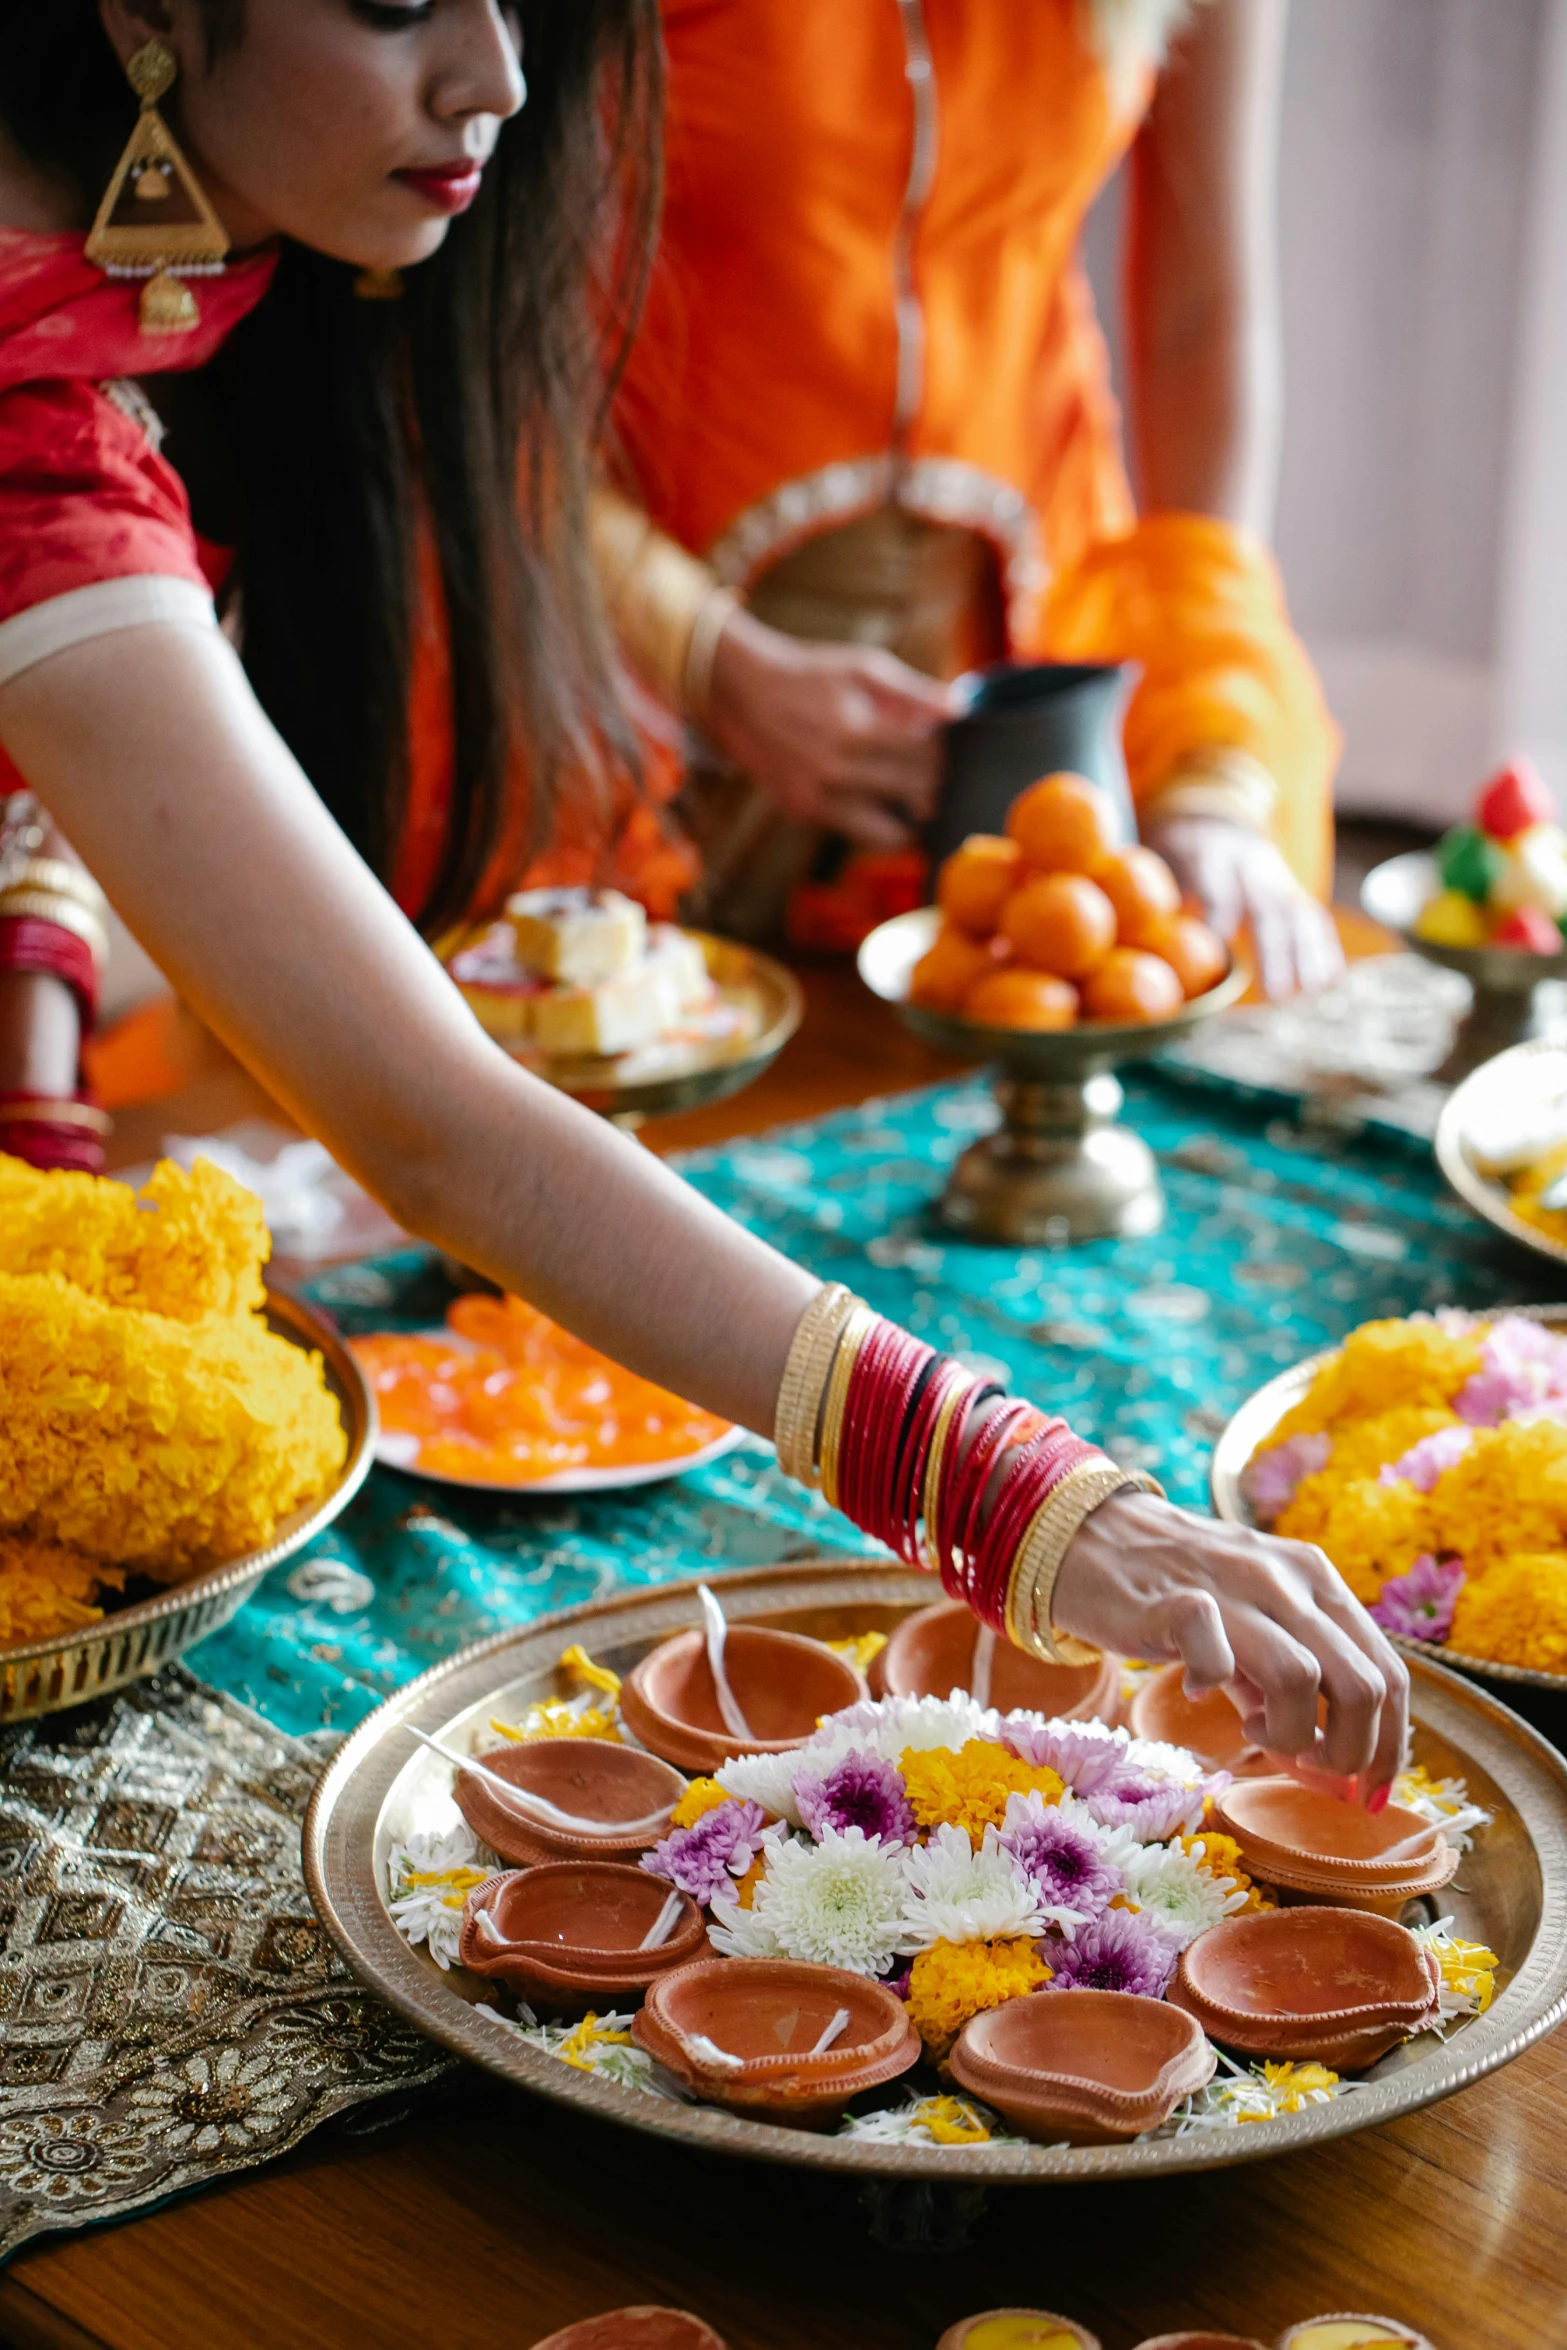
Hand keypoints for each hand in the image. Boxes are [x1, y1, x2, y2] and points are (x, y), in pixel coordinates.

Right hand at [705, 608, 954, 846]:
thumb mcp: (863, 668)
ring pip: (893, 832)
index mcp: (856, 729)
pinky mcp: (805, 811)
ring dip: (911, 815)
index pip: (928, 755)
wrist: (742, 694)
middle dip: (935, 782)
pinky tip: (882, 799)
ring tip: (915, 793)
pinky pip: (861, 835)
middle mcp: (837, 771)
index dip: (948, 751)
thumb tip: (962, 710)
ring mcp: (818, 798)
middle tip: (936, 770)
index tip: (948, 745)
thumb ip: (915, 692)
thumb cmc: (810, 676)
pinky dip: (880, 822)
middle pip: (916, 793)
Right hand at [1052, 1490, 1408, 1800]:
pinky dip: (1214, 1688)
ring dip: (1290, 1734)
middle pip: (1363, 1684)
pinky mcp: (1175, 1600)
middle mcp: (1287, 1577)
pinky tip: (1198, 1691)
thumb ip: (1290, 1688)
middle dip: (1351, 1754)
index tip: (1369, 1791)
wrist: (1089, 1535)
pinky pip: (1215, 1658)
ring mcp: (1233, 1584)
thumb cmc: (1176, 1588)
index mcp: (1317, 1579)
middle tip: (1312, 1770)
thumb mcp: (1251, 1625)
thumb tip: (1329, 1772)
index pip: (1389, 1673)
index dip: (1391, 1745)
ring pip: (1303, 1678)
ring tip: (1256, 1734)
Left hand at [1144, 812, 1344, 999]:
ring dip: (1308, 953)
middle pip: (1266, 907)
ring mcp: (1274, 877)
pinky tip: (1330, 981)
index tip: (1218, 950)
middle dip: (1274, 951)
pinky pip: (1311, 916)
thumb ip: (1155, 888)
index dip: (1219, 915)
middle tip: (1276, 995)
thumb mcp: (1157, 857)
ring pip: (1296, 912)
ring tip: (1314, 991)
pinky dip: (1324, 947)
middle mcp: (1248, 865)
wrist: (1214, 817)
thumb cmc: (1176, 851)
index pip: (1217, 885)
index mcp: (1208, 854)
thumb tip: (1157, 932)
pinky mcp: (1290, 889)